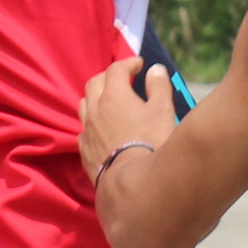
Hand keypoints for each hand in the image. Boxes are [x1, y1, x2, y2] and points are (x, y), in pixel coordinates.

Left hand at [79, 59, 177, 179]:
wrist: (132, 183)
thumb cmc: (152, 143)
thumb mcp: (163, 111)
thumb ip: (159, 87)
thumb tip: (155, 70)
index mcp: (114, 95)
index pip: (116, 69)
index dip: (128, 63)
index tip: (139, 64)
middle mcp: (95, 109)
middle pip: (95, 82)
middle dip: (108, 76)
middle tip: (123, 80)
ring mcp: (87, 130)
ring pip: (84, 104)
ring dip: (96, 97)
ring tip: (109, 101)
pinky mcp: (84, 151)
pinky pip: (84, 129)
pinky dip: (92, 122)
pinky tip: (102, 129)